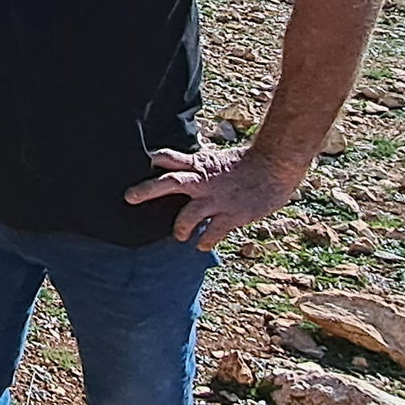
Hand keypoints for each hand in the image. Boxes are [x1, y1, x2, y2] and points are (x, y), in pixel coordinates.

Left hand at [122, 145, 299, 249]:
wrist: (276, 166)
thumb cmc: (250, 162)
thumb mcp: (220, 160)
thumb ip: (202, 167)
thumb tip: (189, 170)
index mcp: (201, 164)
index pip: (171, 159)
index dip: (156, 160)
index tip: (142, 164)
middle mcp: (204, 181)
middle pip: (169, 183)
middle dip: (147, 190)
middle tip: (129, 198)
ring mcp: (216, 200)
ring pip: (187, 215)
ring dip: (179, 227)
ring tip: (178, 235)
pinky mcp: (231, 215)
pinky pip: (212, 233)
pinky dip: (205, 241)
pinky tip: (202, 246)